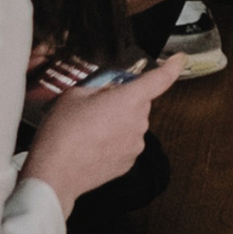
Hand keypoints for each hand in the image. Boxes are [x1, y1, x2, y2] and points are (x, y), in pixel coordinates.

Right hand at [20, 54, 182, 217]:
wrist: (54, 173)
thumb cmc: (63, 132)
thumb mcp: (75, 95)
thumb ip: (99, 89)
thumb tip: (108, 93)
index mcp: (130, 99)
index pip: (160, 79)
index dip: (172, 67)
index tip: (178, 60)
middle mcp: (139, 122)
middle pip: (138, 103)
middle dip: (121, 102)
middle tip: (94, 109)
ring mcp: (136, 144)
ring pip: (131, 125)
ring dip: (116, 124)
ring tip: (87, 132)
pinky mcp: (128, 163)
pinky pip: (125, 144)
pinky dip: (112, 143)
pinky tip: (91, 147)